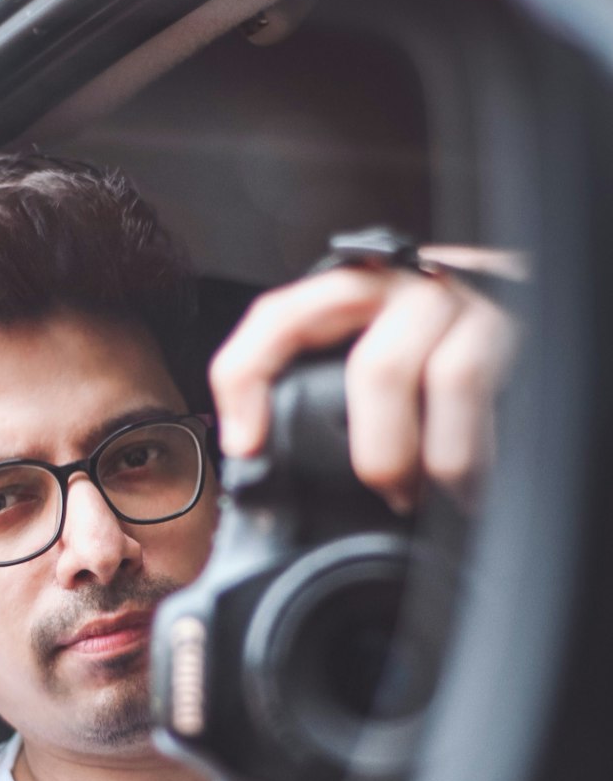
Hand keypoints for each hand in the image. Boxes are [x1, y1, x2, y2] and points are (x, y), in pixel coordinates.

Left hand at [208, 247, 522, 511]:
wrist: (535, 309)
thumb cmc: (435, 351)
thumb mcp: (370, 357)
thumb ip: (324, 395)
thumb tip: (267, 464)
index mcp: (354, 290)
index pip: (281, 316)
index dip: (251, 377)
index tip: (245, 445)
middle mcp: (406, 286)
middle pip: (375, 364)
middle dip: (380, 449)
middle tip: (384, 490)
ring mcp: (466, 304)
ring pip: (447, 378)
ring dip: (437, 457)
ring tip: (430, 495)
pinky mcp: (517, 326)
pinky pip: (493, 392)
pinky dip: (475, 452)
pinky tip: (471, 483)